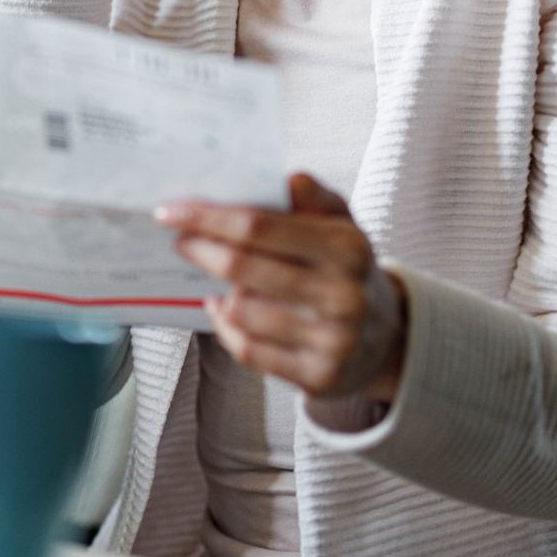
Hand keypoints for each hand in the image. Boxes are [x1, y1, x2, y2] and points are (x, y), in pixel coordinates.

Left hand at [156, 173, 407, 402]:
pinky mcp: (319, 376)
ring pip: (240, 310)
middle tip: (180, 240)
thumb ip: (315, 198)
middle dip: (200, 249)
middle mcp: (344, 295)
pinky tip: (227, 311)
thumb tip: (287, 179)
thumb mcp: (343, 225)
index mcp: (347, 248)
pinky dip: (227, 327)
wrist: (387, 339)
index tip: (169, 211)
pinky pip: (247, 349)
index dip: (207, 218)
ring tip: (219, 281)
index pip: (258, 226)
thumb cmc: (347, 270)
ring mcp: (333, 341)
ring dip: (220, 292)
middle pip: (241, 267)